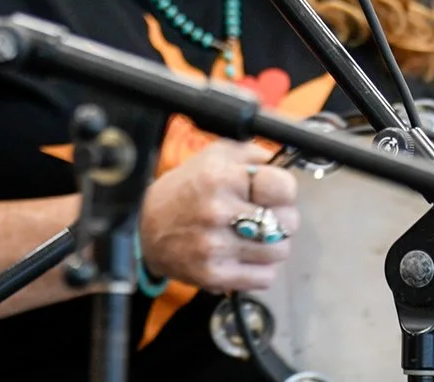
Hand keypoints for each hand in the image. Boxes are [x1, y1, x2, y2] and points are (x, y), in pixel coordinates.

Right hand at [139, 140, 298, 294]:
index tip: (274, 194)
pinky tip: (244, 256)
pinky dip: (260, 268)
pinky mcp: (213, 275)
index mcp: (221, 176)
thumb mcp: (215, 155)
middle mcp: (217, 210)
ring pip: (279, 252)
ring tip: (255, 238)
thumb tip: (283, 164)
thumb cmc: (188, 187)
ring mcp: (215, 246)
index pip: (283, 187)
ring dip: (272, 246)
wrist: (146, 226)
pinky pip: (264, 278)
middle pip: (287, 222)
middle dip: (282, 219)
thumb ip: (253, 155)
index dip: (284, 191)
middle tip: (266, 217)